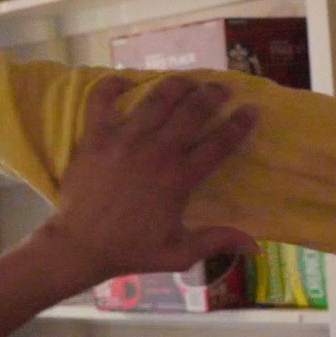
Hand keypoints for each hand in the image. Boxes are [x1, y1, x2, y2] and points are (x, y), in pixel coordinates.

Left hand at [31, 75, 257, 290]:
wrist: (80, 246)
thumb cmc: (131, 250)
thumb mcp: (179, 254)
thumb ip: (217, 242)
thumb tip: (255, 247)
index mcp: (179, 178)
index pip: (219, 143)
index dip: (239, 124)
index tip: (251, 110)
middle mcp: (156, 151)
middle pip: (192, 110)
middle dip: (213, 94)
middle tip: (222, 88)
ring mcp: (124, 140)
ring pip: (157, 98)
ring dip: (177, 85)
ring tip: (186, 82)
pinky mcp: (96, 136)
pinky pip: (103, 98)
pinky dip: (114, 85)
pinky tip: (127, 82)